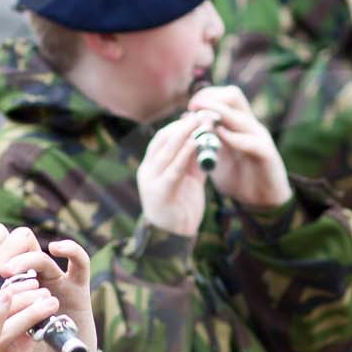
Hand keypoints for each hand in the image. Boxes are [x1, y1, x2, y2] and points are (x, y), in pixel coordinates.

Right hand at [136, 114, 209, 236]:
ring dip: (187, 133)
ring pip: (168, 150)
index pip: (162, 138)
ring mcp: (151, 181)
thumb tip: (204, 138)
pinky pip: (174, 168)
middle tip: (203, 113)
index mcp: (151, 166)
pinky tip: (198, 142)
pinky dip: (186, 153)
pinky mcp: (160, 192)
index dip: (179, 124)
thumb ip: (194, 161)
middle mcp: (147, 170)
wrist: (174, 238)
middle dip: (185, 124)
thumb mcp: (189, 179)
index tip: (197, 115)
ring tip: (203, 122)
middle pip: (164, 140)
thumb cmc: (181, 208)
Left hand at [187, 84, 290, 209]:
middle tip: (194, 109)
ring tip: (202, 120)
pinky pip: (252, 142)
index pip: (225, 95)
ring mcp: (260, 138)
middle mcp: (250, 126)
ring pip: (241, 117)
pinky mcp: (267, 155)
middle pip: (233, 96)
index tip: (190, 106)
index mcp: (238, 124)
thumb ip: (204, 140)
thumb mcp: (216, 157)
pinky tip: (220, 139)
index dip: (206, 96)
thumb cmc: (238, 177)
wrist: (260, 201)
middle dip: (210, 98)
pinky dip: (235, 139)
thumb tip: (185, 121)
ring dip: (219, 115)